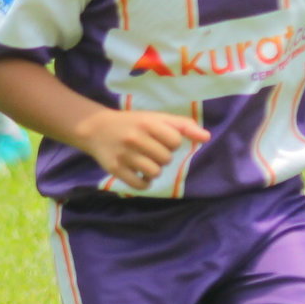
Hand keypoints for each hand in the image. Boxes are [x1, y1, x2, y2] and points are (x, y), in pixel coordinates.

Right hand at [72, 109, 210, 189]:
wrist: (97, 129)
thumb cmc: (133, 124)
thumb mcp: (156, 118)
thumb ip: (183, 125)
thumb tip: (206, 137)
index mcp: (147, 123)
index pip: (175, 141)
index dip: (171, 143)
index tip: (160, 139)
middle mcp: (135, 138)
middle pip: (166, 159)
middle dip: (162, 156)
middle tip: (150, 150)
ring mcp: (124, 155)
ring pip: (155, 172)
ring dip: (154, 171)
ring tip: (145, 162)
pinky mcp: (116, 169)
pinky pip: (141, 185)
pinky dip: (144, 183)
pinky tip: (139, 174)